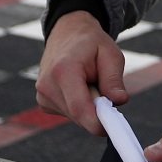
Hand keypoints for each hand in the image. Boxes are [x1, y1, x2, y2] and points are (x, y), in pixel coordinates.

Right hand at [34, 10, 128, 134]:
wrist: (67, 33)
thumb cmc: (91, 43)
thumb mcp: (110, 54)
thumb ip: (113, 79)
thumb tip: (119, 101)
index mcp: (63, 70)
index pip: (79, 108)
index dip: (97, 123)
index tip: (113, 128)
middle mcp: (47, 85)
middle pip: (79, 115)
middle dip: (98, 111)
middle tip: (107, 90)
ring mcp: (42, 95)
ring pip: (75, 116)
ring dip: (89, 106)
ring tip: (89, 82)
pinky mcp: (43, 102)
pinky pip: (69, 113)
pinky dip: (79, 105)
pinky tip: (78, 87)